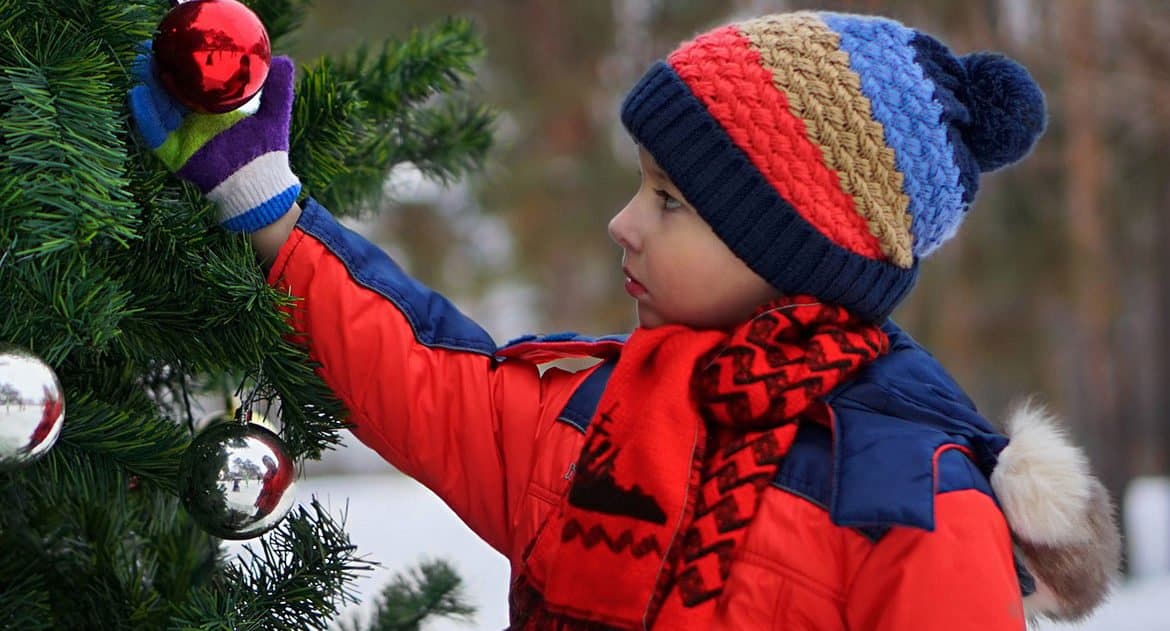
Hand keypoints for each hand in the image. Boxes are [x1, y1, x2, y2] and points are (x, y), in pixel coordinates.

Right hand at [128, 44, 300, 232]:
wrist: (263, 188)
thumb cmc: (268, 154)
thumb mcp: (274, 115)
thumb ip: (278, 89)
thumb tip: (281, 59)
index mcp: (214, 112)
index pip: (192, 84)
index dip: (181, 64)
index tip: (174, 41)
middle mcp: (195, 123)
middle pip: (169, 92)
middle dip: (157, 70)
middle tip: (149, 46)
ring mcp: (183, 138)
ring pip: (158, 108)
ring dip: (147, 85)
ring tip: (141, 63)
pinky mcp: (176, 155)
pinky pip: (155, 133)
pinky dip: (145, 114)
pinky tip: (138, 93)